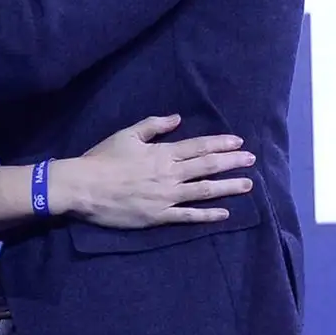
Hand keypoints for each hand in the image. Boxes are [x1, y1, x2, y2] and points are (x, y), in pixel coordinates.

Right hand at [49, 114, 253, 228]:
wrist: (83, 187)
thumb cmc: (102, 159)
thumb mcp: (126, 135)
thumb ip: (153, 126)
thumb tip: (177, 118)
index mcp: (162, 153)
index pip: (198, 146)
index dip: (220, 143)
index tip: (239, 142)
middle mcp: (169, 174)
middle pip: (207, 166)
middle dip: (232, 162)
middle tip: (251, 160)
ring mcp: (166, 196)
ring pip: (204, 190)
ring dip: (228, 187)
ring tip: (247, 185)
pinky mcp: (159, 216)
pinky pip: (189, 216)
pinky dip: (208, 215)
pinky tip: (224, 214)